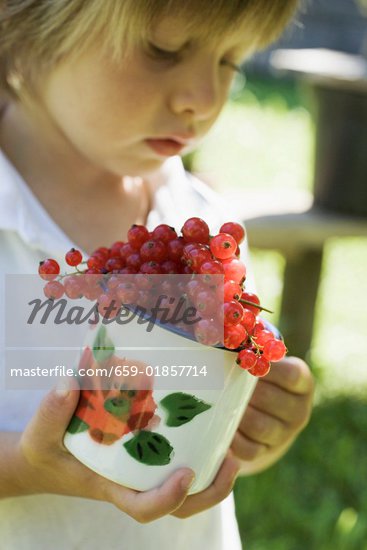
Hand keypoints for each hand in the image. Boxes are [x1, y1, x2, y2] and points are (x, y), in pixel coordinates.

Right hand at [17, 382, 240, 521]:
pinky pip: (177, 458)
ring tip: (232, 444)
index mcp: (111, 485)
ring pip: (186, 487)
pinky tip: (206, 419)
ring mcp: (142, 470)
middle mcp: (133, 481)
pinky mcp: (145, 453)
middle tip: (231, 460)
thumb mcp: (41, 434)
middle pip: (179, 505)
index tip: (186, 474)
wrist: (45, 457)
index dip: (167, 499)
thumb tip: (69, 384)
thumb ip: (51, 411)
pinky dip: (198, 447)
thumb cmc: (45, 449)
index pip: (143, 507)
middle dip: (210, 491)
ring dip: (213, 473)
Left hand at [230, 356, 313, 474]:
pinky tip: (219, 428)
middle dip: (245, 391)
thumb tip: (223, 331)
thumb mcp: (265, 362)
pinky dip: (233, 440)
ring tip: (219, 403)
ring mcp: (285, 433)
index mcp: (302, 383)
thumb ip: (252, 349)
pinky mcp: (267, 452)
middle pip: (271, 401)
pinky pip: (250, 449)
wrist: (263, 415)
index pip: (290, 375)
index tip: (244, 361)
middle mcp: (299, 409)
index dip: (268, 369)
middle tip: (224, 381)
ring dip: (238, 414)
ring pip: (261, 426)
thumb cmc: (258, 377)